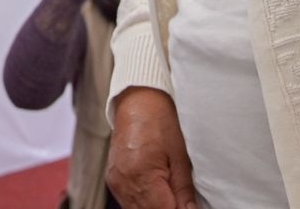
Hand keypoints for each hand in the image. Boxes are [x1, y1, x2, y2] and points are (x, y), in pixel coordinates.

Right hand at [107, 87, 197, 208]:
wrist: (137, 101)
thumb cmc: (160, 122)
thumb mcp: (180, 156)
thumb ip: (184, 190)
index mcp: (142, 174)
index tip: (187, 206)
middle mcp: (123, 182)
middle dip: (167, 208)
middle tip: (181, 200)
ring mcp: (115, 182)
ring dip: (155, 207)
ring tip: (170, 196)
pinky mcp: (112, 180)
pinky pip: (128, 203)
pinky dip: (143, 203)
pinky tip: (156, 194)